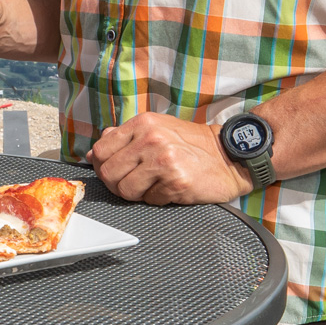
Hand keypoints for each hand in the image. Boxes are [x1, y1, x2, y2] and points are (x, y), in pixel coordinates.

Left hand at [89, 111, 253, 205]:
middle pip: (108, 173)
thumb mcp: (157, 129)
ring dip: (137, 194)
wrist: (230, 156)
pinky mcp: (176, 182)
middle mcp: (150, 139)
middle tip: (135, 183)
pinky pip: (149, 201)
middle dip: (117, 184)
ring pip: (125, 191)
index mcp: (143, 123)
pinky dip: (158, 200)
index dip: (103, 165)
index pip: (101, 150)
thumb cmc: (192, 144)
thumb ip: (124, 138)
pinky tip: (171, 188)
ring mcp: (163, 160)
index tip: (115, 171)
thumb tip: (95, 153)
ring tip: (154, 185)